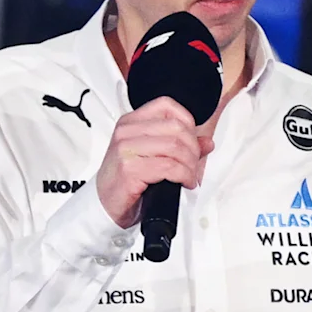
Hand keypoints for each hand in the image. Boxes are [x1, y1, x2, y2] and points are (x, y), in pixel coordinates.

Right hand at [92, 98, 209, 227]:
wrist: (104, 205)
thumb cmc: (125, 182)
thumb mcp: (152, 157)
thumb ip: (180, 146)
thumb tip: (207, 142)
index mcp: (131, 122)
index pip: (167, 106)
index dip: (188, 122)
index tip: (192, 142)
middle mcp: (126, 132)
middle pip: (176, 128)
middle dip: (193, 149)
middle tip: (193, 165)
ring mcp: (126, 149)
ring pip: (175, 147)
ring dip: (190, 165)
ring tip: (189, 176)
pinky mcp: (129, 169)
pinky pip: (169, 167)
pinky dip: (184, 176)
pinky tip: (184, 182)